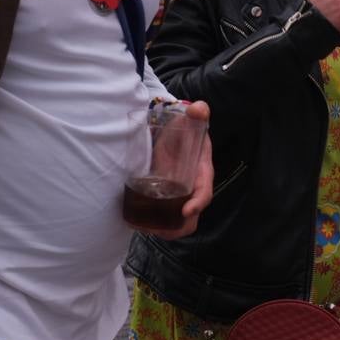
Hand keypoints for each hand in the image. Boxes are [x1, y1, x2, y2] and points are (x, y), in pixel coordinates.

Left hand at [147, 101, 213, 240]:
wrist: (177, 131)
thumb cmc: (186, 127)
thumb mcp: (192, 119)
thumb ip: (198, 113)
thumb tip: (199, 109)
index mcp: (202, 173)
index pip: (205, 193)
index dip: (198, 204)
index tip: (186, 211)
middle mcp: (192, 188)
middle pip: (191, 218)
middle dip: (178, 228)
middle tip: (159, 230)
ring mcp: (179, 195)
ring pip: (177, 223)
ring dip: (162, 230)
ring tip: (143, 228)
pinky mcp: (165, 195)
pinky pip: (163, 216)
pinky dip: (151, 223)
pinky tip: (134, 222)